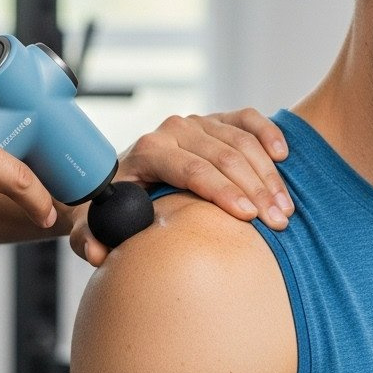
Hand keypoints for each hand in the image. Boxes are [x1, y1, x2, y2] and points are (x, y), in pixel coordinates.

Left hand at [70, 108, 293, 264]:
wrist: (116, 181)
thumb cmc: (109, 207)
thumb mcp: (91, 225)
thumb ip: (88, 239)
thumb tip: (98, 252)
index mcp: (148, 151)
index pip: (192, 169)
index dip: (222, 192)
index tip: (248, 217)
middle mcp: (173, 131)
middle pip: (224, 157)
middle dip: (255, 190)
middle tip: (278, 222)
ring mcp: (197, 123)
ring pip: (242, 142)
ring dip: (268, 175)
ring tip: (285, 209)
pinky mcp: (216, 120)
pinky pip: (248, 119)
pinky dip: (269, 134)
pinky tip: (284, 158)